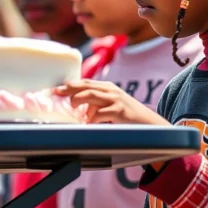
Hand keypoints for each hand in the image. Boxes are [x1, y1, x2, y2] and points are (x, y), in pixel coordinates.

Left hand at [55, 79, 170, 124]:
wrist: (152, 124)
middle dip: (69, 88)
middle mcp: (111, 91)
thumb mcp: (111, 106)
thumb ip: (96, 106)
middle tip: (56, 92)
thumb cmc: (128, 117)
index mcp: (107, 88)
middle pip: (86, 86)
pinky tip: (87, 123)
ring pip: (92, 95)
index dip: (69, 84)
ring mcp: (116, 100)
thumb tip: (79, 111)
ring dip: (78, 99)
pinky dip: (91, 118)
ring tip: (70, 106)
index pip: (85, 82)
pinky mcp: (121, 112)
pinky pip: (101, 113)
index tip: (55, 88)